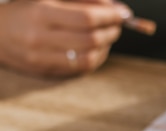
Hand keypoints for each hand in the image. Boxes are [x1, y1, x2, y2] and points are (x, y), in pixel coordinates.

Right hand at [0, 0, 131, 76]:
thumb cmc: (25, 9)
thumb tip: (112, 6)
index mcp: (40, 12)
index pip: (86, 18)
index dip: (109, 16)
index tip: (122, 13)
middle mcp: (40, 37)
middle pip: (90, 39)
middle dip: (111, 31)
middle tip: (117, 24)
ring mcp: (42, 57)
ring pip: (88, 58)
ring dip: (106, 47)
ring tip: (108, 35)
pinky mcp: (46, 70)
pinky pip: (81, 68)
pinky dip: (96, 58)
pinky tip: (98, 48)